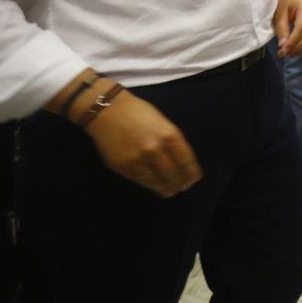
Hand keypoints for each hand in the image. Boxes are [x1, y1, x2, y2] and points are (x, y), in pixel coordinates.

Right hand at [86, 92, 202, 196]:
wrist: (107, 111)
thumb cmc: (138, 112)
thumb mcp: (163, 123)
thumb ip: (171, 141)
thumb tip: (180, 161)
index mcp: (169, 135)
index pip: (186, 161)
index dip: (191, 173)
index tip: (194, 179)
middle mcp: (156, 149)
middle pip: (173, 174)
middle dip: (180, 183)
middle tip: (183, 187)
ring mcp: (138, 160)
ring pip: (157, 181)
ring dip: (165, 188)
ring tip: (170, 191)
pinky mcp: (124, 167)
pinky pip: (140, 180)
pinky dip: (149, 185)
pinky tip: (154, 185)